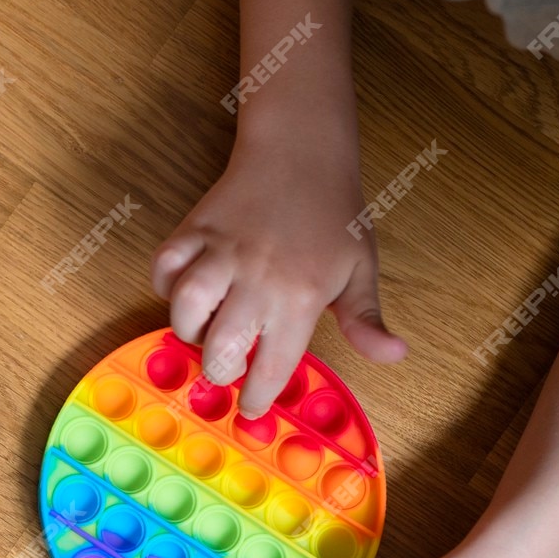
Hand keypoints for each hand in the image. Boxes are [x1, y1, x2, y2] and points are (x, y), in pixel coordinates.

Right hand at [153, 149, 406, 413]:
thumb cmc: (333, 212)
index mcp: (301, 296)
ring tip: (203, 332)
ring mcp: (222, 252)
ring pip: (186, 308)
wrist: (302, 150)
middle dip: (219, 370)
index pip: (272, 366)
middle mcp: (258, 278)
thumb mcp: (360, 267)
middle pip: (221, 348)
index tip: (251, 407)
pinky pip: (164, 267)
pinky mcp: (194, 229)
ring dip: (188, 330)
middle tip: (227, 367)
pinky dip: (165, 286)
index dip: (257, 397)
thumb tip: (394, 356)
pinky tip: (184, 292)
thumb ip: (367, 319)